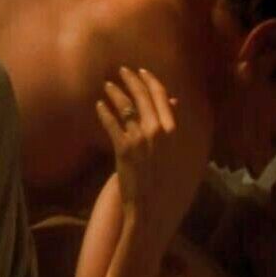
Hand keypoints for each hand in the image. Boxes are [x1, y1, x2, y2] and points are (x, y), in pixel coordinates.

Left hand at [95, 67, 189, 250]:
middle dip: (131, 80)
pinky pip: (112, 124)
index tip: (141, 71)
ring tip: (107, 85)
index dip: (150, 81)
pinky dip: (104, 112)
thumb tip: (173, 103)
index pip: (161, 96)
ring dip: (115, 93)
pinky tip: (98, 105)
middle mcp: (159, 130)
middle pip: (143, 96)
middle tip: (121, 70)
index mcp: (174, 130)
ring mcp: (141, 139)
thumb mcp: (176, 150)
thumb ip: (173, 125)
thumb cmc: (166, 180)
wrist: (153, 205)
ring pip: (126, 107)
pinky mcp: (124, 148)